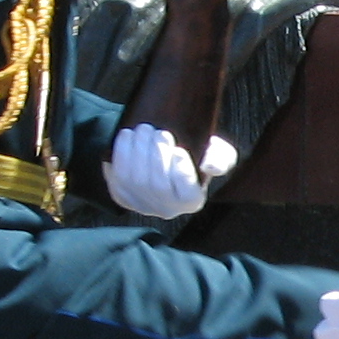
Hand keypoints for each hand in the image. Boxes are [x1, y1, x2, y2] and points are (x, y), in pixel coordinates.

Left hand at [107, 124, 237, 219]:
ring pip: (135, 180)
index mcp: (191, 201)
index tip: (179, 150)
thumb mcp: (216, 154)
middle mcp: (166, 208)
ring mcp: (141, 204)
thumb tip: (210, 166)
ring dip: (137, 151)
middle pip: (158, 186)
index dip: (182, 173)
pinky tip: (128, 136)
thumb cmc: (194, 154)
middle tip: (158, 133)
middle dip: (156, 156)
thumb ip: (221, 159)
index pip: (188, 195)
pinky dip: (121, 153)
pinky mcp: (121, 194)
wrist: (162, 154)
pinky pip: (117, 175)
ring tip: (144, 130)